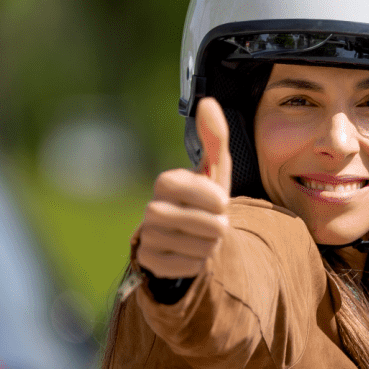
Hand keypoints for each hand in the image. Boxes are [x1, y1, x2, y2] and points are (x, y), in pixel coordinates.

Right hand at [135, 97, 232, 278]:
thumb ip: (215, 138)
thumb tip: (207, 102)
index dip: (220, 202)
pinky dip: (197, 262)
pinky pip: (188, 267)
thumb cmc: (206, 199)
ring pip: (201, 248)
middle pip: (209, 225)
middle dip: (219, 227)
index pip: (209, 196)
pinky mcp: (150, 261)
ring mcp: (148, 236)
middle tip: (212, 223)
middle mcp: (152, 208)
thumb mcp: (215, 170)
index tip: (218, 202)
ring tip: (201, 236)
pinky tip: (190, 252)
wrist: (189, 235)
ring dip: (210, 245)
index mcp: (166, 181)